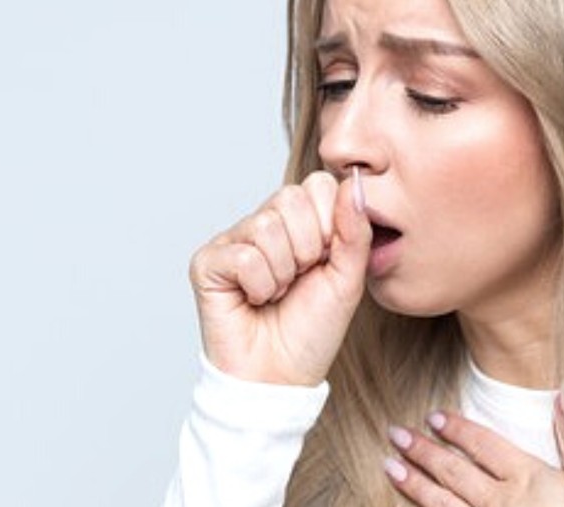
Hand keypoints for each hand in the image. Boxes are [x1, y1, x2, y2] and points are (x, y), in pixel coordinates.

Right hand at [189, 170, 370, 384]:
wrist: (280, 376)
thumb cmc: (312, 329)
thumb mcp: (348, 279)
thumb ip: (355, 231)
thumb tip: (355, 184)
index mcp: (300, 222)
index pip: (319, 184)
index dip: (331, 224)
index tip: (327, 261)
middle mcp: (264, 224)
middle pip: (291, 197)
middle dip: (308, 248)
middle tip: (299, 280)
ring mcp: (233, 241)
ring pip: (266, 226)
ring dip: (283, 273)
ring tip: (277, 293)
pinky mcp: (207, 262)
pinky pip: (244, 255)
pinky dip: (260, 286)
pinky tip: (255, 301)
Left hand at [384, 411, 563, 505]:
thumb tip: (563, 395)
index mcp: (527, 477)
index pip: (483, 445)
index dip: (457, 429)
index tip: (435, 416)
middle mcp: (502, 501)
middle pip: (453, 471)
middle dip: (422, 450)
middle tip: (396, 433)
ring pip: (441, 503)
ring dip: (413, 482)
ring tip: (389, 464)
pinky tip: (405, 504)